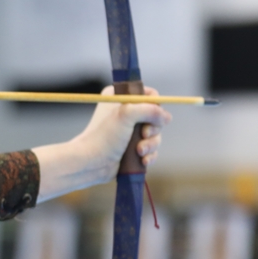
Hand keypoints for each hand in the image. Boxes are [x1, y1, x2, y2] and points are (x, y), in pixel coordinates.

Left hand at [33, 86, 171, 202]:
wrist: (90, 163)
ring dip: (151, 144)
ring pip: (155, 135)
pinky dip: (150, 155)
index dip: (154, 105)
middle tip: (143, 135)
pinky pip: (151, 149)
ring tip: (139, 151)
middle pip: (156, 116)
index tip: (150, 115)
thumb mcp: (127, 114)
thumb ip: (150, 109)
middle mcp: (125, 112)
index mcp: (120, 97)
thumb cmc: (104, 136)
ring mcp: (129, 131)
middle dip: (153, 128)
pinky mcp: (132, 148)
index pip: (149, 94)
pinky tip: (143, 161)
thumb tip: (167, 117)